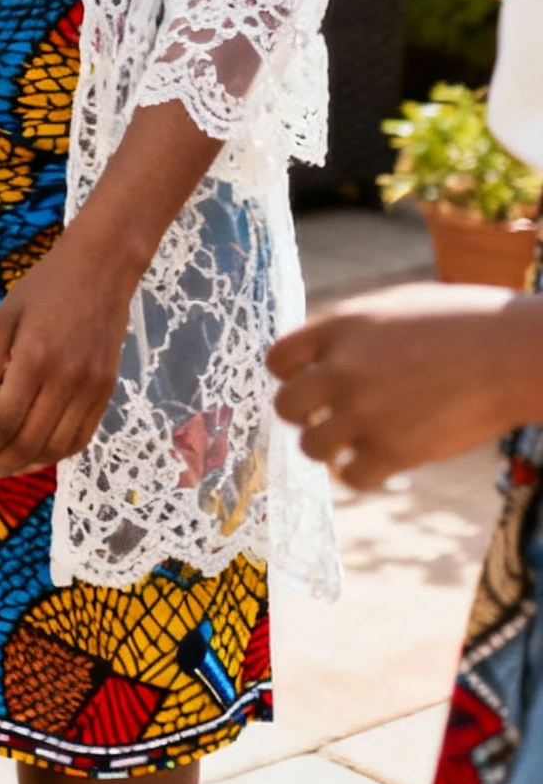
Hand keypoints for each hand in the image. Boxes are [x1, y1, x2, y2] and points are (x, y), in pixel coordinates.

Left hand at [0, 230, 132, 481]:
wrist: (102, 267)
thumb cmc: (45, 286)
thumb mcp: (4, 317)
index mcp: (34, 359)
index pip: (4, 422)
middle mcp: (66, 380)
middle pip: (29, 442)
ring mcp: (91, 389)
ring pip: (57, 448)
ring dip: (25, 466)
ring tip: (0, 468)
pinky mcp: (108, 391)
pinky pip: (82, 437)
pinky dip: (56, 455)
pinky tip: (35, 456)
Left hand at [268, 284, 542, 487]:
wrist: (508, 352)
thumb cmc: (461, 322)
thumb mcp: (395, 306)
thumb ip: (353, 330)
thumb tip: (325, 351)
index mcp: (340, 326)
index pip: (277, 358)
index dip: (288, 375)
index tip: (306, 382)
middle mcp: (342, 369)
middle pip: (285, 407)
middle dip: (303, 415)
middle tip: (326, 418)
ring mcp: (365, 412)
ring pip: (312, 448)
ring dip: (331, 449)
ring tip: (356, 442)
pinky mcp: (393, 451)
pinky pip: (352, 478)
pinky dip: (364, 474)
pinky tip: (383, 460)